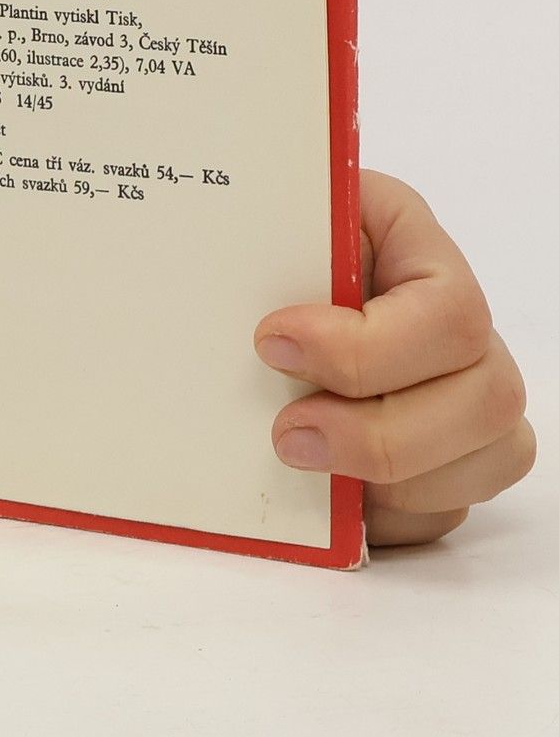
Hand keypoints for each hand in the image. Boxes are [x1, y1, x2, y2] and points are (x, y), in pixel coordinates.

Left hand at [255, 171, 532, 544]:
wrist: (247, 267)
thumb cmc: (258, 241)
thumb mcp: (264, 221)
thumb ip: (273, 246)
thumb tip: (263, 318)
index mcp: (419, 250)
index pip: (448, 315)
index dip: (366, 348)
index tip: (271, 345)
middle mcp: (460, 327)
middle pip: (488, 400)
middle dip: (380, 434)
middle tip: (286, 435)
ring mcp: (462, 391)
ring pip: (489, 458)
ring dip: (394, 481)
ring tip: (302, 463)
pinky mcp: (443, 455)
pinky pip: (447, 506)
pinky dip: (390, 515)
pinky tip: (329, 495)